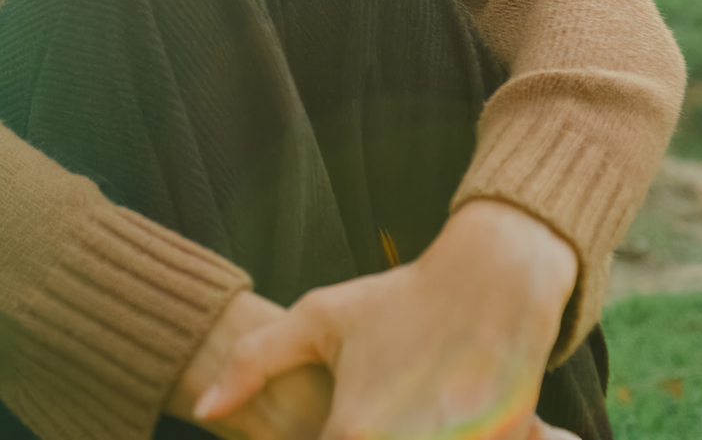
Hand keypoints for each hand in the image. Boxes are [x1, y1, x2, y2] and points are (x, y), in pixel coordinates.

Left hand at [193, 199, 578, 439]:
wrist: (497, 278)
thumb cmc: (402, 298)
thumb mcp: (320, 318)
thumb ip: (252, 363)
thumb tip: (203, 409)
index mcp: (348, 433)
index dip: (314, 435)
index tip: (338, 414)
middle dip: (364, 432)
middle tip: (379, 396)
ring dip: (409, 432)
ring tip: (411, 398)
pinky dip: (444, 433)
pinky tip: (443, 407)